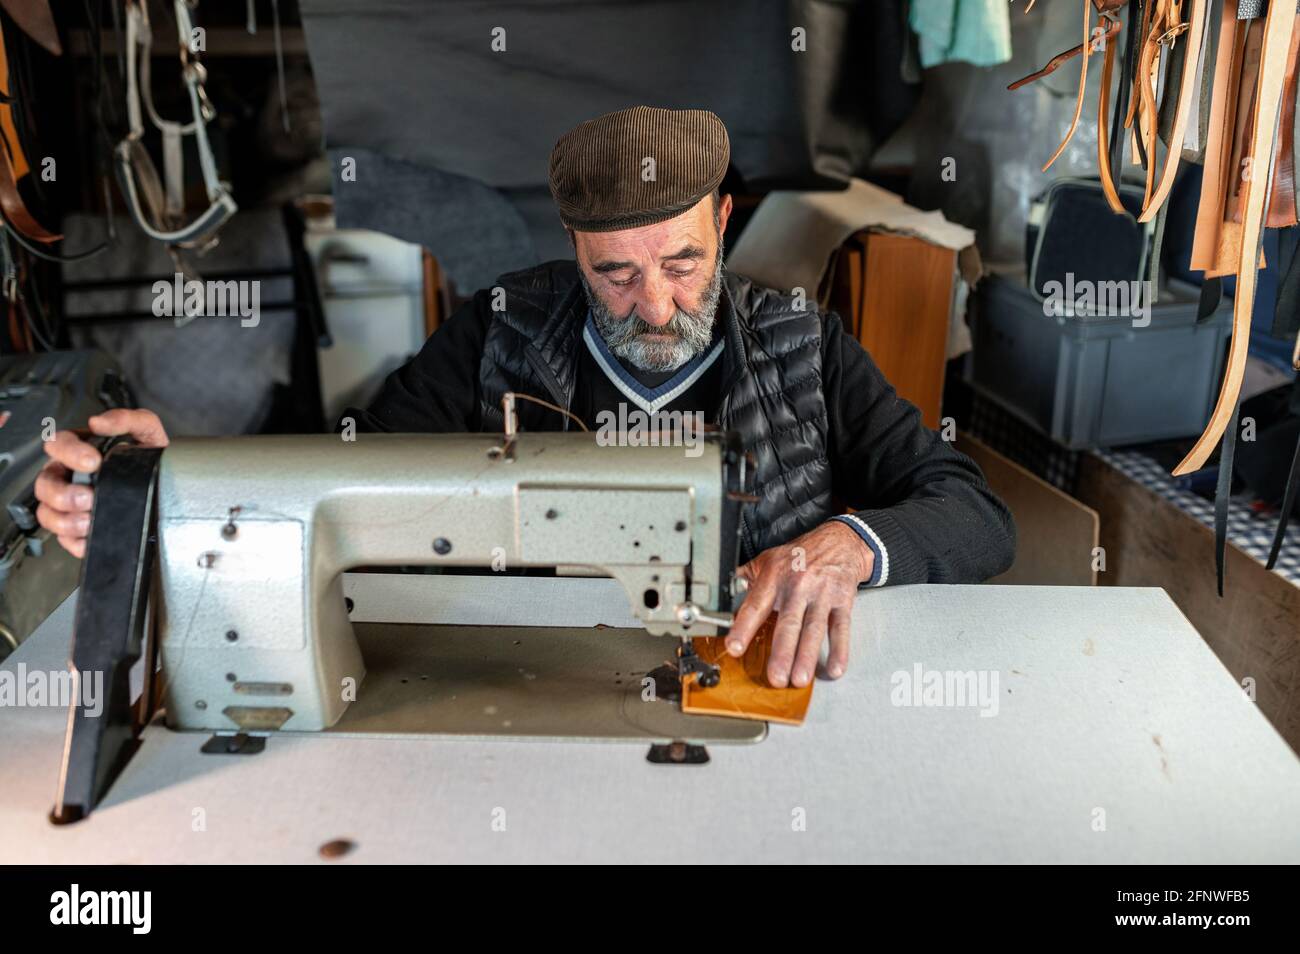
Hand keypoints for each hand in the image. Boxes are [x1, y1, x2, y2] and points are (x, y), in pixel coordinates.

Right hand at [36, 409, 169, 557]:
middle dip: (64, 493)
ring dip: (66, 520)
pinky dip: (75, 541)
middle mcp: (69, 476)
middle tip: (89, 497)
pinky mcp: (77, 531)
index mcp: (80, 450)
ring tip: (90, 520)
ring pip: (47, 514)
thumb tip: (99, 422)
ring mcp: (70, 505)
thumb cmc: (151, 462)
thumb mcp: (147, 433)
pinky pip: (63, 540)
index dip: (68, 453)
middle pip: (45, 484)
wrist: (169, 495)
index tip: (93, 462)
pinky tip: (91, 536)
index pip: (57, 444)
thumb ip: (128, 419)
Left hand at [726, 521, 871, 687]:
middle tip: (776, 677)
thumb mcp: (768, 559)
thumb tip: (722, 594)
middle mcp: (798, 587)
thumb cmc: (800, 555)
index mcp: (774, 578)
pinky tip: (835, 668)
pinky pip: (840, 628)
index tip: (734, 647)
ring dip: (807, 657)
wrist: (839, 542)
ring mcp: (822, 595)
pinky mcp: (842, 602)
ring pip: (814, 629)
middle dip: (782, 653)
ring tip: (800, 679)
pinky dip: (840, 650)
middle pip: (788, 623)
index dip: (743, 627)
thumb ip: (746, 578)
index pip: (755, 605)